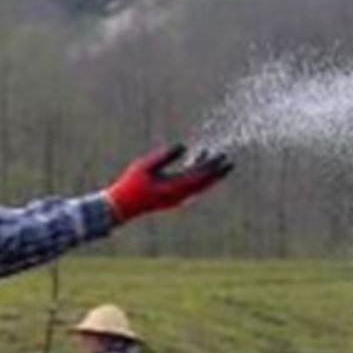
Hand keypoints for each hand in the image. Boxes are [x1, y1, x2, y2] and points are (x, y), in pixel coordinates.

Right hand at [104, 144, 233, 222]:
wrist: (123, 206)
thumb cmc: (131, 184)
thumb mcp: (145, 166)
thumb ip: (165, 156)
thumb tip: (183, 146)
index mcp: (174, 188)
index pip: (199, 176)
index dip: (212, 166)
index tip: (223, 157)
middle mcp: (179, 196)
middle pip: (204, 183)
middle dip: (217, 172)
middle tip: (230, 162)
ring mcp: (177, 199)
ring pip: (198, 185)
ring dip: (208, 173)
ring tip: (215, 157)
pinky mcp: (173, 198)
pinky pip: (190, 186)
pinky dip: (197, 174)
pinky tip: (197, 159)